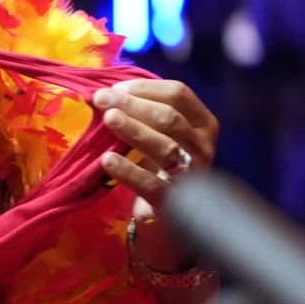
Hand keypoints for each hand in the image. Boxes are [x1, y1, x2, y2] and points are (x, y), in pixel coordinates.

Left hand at [93, 78, 219, 269]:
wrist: (165, 215)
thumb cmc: (156, 165)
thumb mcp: (157, 135)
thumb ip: (140, 113)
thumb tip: (103, 90)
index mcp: (202, 123)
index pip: (178, 94)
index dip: (145, 88)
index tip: (114, 88)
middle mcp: (203, 147)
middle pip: (170, 118)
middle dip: (133, 105)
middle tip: (101, 98)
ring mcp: (191, 175)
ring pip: (165, 147)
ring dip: (134, 130)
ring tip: (108, 119)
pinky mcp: (172, 201)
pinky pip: (150, 184)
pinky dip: (128, 171)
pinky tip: (106, 160)